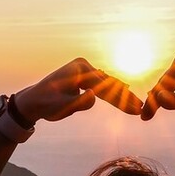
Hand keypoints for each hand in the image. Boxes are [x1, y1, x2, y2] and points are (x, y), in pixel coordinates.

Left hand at [13, 58, 142, 122]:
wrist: (33, 101)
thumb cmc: (45, 105)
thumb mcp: (61, 107)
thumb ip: (77, 103)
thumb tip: (94, 95)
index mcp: (80, 69)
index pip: (105, 86)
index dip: (121, 100)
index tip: (135, 109)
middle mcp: (84, 66)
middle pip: (109, 84)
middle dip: (125, 97)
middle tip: (142, 108)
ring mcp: (85, 71)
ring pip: (108, 85)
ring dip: (122, 96)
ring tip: (138, 106)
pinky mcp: (85, 77)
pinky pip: (102, 86)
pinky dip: (113, 95)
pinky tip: (126, 99)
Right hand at [141, 50, 174, 120]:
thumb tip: (156, 96)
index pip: (161, 86)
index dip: (151, 104)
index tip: (143, 118)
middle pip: (165, 82)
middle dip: (155, 100)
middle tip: (144, 118)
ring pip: (171, 81)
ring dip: (163, 95)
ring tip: (150, 112)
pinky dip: (173, 89)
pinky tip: (164, 98)